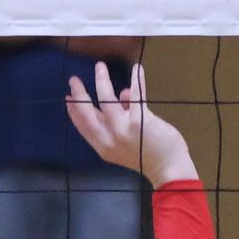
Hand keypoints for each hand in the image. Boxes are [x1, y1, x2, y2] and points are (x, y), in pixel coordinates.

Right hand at [66, 62, 195, 186]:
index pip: (83, 126)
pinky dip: (136, 80)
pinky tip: (137, 69)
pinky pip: (135, 94)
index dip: (74, 111)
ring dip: (101, 80)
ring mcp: (123, 130)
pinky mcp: (139, 121)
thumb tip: (122, 95)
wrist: (169, 171)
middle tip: (74, 79)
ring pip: (106, 99)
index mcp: (104, 147)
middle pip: (87, 112)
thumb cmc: (149, 156)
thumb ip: (119, 121)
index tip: (69, 98)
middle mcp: (110, 139)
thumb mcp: (126, 144)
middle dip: (79, 94)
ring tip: (100, 67)